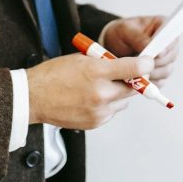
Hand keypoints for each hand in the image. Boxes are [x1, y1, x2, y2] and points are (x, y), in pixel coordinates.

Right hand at [26, 52, 153, 128]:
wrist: (33, 98)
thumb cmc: (54, 75)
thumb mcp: (81, 59)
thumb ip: (106, 62)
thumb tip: (127, 65)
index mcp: (97, 72)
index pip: (134, 69)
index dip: (145, 65)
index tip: (149, 62)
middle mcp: (101, 94)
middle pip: (133, 88)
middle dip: (132, 80)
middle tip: (125, 74)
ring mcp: (99, 111)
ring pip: (124, 102)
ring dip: (118, 94)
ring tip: (98, 87)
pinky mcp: (96, 123)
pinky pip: (112, 112)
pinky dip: (107, 105)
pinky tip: (90, 99)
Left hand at [102, 15, 178, 84]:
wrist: (111, 45)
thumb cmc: (120, 33)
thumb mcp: (124, 31)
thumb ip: (138, 37)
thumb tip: (151, 45)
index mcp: (162, 26)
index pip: (172, 36)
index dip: (167, 46)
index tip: (158, 54)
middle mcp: (167, 43)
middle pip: (171, 56)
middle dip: (156, 62)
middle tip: (141, 64)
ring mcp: (165, 59)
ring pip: (167, 70)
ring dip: (152, 73)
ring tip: (135, 70)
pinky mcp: (159, 73)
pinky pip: (160, 81)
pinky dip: (149, 82)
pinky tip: (137, 78)